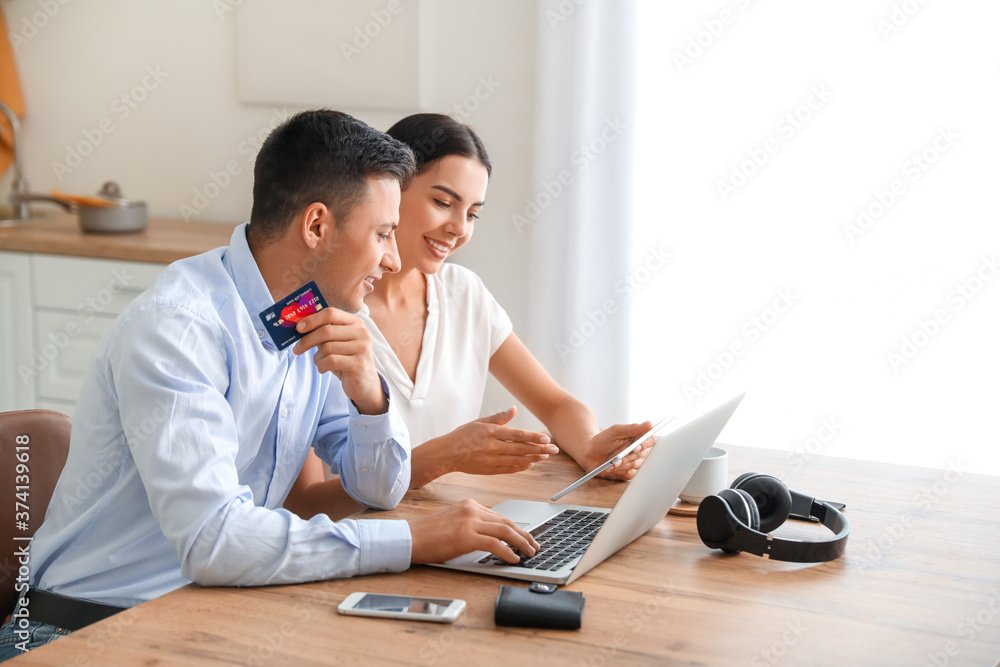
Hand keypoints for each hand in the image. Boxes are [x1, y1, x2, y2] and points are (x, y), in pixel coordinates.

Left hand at [291, 308, 384, 414]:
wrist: (365, 384)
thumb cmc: (346, 361)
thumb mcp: (337, 343)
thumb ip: (324, 333)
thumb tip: (300, 326)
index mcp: (356, 323)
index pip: (331, 313)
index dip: (312, 319)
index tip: (298, 328)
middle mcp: (362, 332)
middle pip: (326, 331)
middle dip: (307, 340)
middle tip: (296, 349)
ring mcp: (362, 348)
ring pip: (327, 347)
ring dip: (317, 357)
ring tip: (320, 362)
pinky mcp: (359, 364)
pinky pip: (330, 361)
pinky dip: (321, 366)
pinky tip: (324, 369)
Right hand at [408, 499, 539, 563]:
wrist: (410, 537)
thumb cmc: (429, 534)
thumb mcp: (454, 522)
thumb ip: (472, 525)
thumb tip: (493, 538)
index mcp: (470, 505)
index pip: (500, 516)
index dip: (516, 528)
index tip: (525, 537)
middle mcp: (472, 510)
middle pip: (506, 522)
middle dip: (524, 535)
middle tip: (534, 545)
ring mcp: (469, 522)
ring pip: (505, 531)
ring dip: (521, 543)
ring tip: (529, 552)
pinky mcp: (466, 536)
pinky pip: (494, 544)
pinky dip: (507, 552)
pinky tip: (514, 558)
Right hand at [431, 406, 558, 476]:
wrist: (446, 453)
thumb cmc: (462, 436)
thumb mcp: (479, 421)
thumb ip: (499, 417)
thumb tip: (513, 409)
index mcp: (490, 432)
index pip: (517, 435)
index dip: (533, 437)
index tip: (546, 438)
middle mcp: (492, 447)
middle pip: (521, 449)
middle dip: (540, 449)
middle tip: (554, 449)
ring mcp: (490, 460)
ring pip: (517, 460)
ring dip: (533, 458)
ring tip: (545, 456)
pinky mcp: (489, 470)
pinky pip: (509, 469)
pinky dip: (521, 467)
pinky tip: (530, 464)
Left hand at [580, 421, 654, 480]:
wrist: (589, 455)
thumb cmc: (602, 441)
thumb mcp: (615, 432)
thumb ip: (632, 428)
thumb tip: (649, 424)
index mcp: (637, 437)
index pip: (650, 440)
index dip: (645, 444)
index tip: (635, 448)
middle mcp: (638, 450)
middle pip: (642, 454)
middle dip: (628, 456)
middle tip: (617, 458)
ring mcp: (634, 461)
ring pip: (636, 464)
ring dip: (623, 464)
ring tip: (611, 463)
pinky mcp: (629, 472)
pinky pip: (631, 473)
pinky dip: (620, 471)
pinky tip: (611, 468)